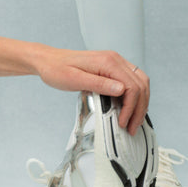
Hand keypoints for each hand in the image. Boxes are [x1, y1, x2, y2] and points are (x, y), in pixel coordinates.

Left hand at [35, 49, 149, 134]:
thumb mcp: (73, 79)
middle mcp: (115, 60)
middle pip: (140, 85)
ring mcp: (114, 62)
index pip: (132, 86)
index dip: (131, 107)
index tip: (122, 122)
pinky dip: (134, 96)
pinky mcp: (111, 67)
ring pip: (140, 82)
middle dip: (140, 108)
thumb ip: (98, 84)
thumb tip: (121, 90)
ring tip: (133, 121)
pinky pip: (131, 81)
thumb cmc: (55, 69)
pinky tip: (128, 108)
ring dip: (140, 103)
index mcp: (108, 61)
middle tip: (132, 126)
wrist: (46, 60)